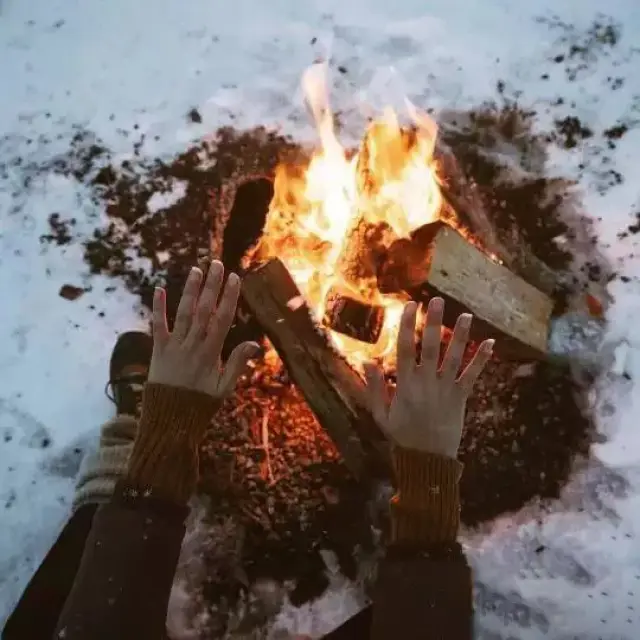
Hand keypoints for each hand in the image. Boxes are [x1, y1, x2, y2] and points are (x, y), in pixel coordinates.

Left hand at [149, 261, 258, 399]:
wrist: (169, 420)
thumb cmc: (200, 406)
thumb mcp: (224, 389)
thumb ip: (237, 364)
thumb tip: (254, 344)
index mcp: (210, 354)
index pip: (222, 319)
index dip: (229, 297)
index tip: (235, 278)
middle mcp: (192, 346)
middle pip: (203, 310)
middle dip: (211, 286)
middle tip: (216, 264)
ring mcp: (174, 346)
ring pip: (183, 313)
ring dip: (189, 290)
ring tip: (196, 270)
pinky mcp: (158, 350)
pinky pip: (157, 326)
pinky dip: (158, 307)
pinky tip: (159, 289)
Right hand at [363, 297, 493, 458]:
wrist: (428, 459)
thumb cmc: (402, 435)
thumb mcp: (381, 414)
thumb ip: (374, 388)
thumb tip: (367, 361)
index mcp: (405, 384)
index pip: (405, 348)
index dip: (407, 326)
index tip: (410, 306)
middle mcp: (427, 382)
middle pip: (431, 346)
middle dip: (434, 322)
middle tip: (438, 301)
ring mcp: (446, 388)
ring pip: (454, 357)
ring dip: (460, 335)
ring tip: (466, 315)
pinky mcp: (461, 397)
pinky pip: (472, 375)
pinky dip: (481, 359)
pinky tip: (491, 343)